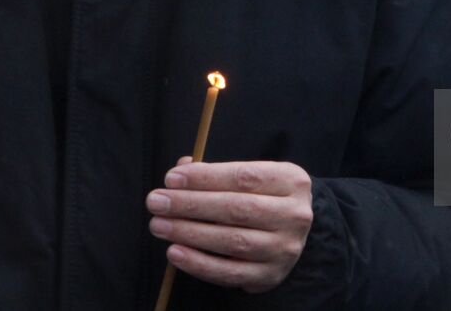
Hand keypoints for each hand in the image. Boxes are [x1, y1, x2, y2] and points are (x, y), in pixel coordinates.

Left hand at [148, 159, 313, 292]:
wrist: (290, 232)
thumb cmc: (264, 197)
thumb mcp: (252, 177)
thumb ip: (216, 173)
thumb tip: (179, 174)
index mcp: (291, 181)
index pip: (244, 177)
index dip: (205, 177)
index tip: (171, 179)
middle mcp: (294, 215)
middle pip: (236, 209)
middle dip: (190, 204)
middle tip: (156, 202)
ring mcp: (284, 248)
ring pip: (232, 241)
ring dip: (189, 233)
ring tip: (159, 225)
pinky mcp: (269, 276)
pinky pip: (229, 272)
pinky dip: (199, 263)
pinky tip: (175, 252)